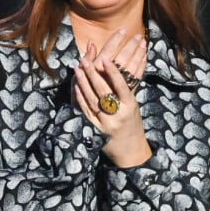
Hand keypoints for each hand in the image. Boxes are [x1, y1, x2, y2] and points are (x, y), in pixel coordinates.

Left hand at [74, 31, 149, 166]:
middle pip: (103, 91)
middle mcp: (117, 115)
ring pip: (92, 100)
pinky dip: (81, 98)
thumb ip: (125, 88)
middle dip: (93, 74)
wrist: (131, 151)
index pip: (121, 86)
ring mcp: (105, 123)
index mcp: (130, 106)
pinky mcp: (95, 129)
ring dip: (84, 83)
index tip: (105, 59)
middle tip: (85, 59)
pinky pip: (86, 111)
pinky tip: (76, 86)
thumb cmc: (133, 123)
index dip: (113, 73)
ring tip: (77, 68)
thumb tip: (118, 64)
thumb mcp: (133, 105)